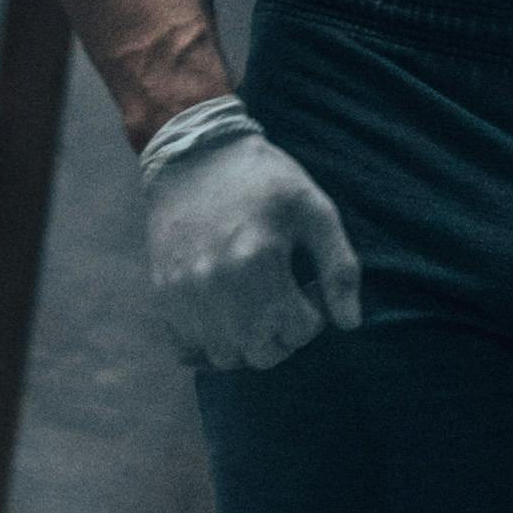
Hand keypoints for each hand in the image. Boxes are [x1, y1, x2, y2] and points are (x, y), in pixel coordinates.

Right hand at [137, 102, 361, 373]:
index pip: (297, 331)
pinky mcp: (163, 293)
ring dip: (246, 343)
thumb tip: (349, 324)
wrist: (195, 155)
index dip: (311, 317)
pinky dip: (209, 343)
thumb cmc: (264, 181)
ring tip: (253, 309)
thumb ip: (340, 268)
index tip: (307, 290)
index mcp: (259, 260)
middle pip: (261, 354)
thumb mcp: (315, 210)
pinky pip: (187, 349)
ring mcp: (184, 292)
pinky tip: (223, 316)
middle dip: (282, 337)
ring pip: (224, 356)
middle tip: (283, 304)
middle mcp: (216, 283)